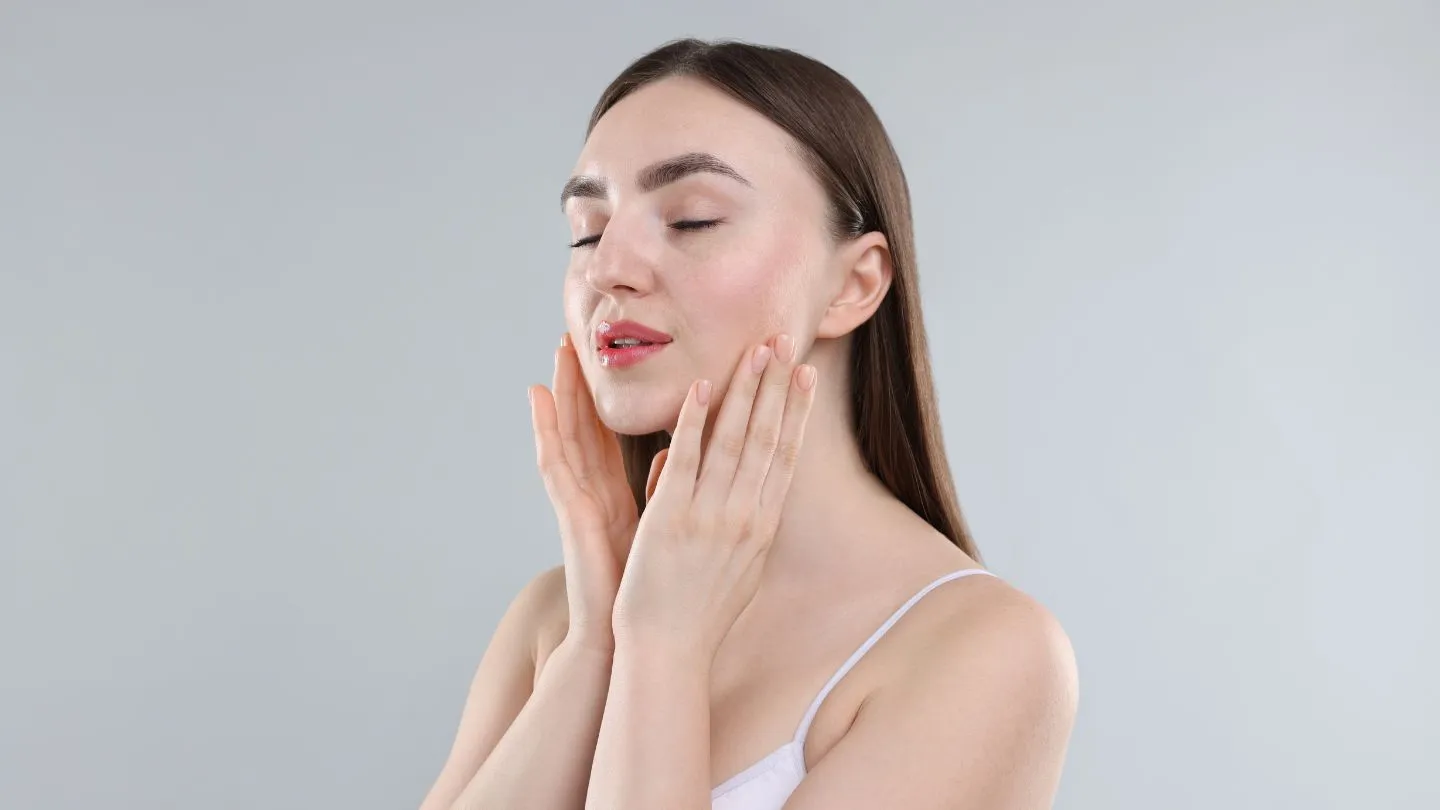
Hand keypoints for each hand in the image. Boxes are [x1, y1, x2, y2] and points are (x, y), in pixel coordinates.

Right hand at [528, 334, 668, 652]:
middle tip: (572, 336)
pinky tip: (536, 399)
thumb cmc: (651, 591)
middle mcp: (598, 494)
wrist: (639, 641)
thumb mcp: (664, 529)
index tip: (609, 357)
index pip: (612, 436)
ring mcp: (581, 503)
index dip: (607, 397)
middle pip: (586, 427)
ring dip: (560, 394)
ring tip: (553, 352)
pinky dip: (544, 429)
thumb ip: (664, 489)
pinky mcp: (572, 516)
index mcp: (622, 496)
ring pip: (568, 436)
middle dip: (579, 383)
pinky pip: (556, 465)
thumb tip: (673, 454)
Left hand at [610, 334, 816, 661]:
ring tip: (755, 349)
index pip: (785, 456)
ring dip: (745, 390)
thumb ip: (745, 527)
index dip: (796, 410)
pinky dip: (695, 421)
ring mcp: (710, 516)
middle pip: (767, 438)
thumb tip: (752, 497)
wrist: (669, 652)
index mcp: (762, 527)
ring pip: (733, 440)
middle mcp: (745, 516)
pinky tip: (700, 387)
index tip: (805, 372)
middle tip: (786, 340)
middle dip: (777, 385)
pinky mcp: (671, 518)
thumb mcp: (740, 569)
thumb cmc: (700, 616)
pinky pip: (685, 459)